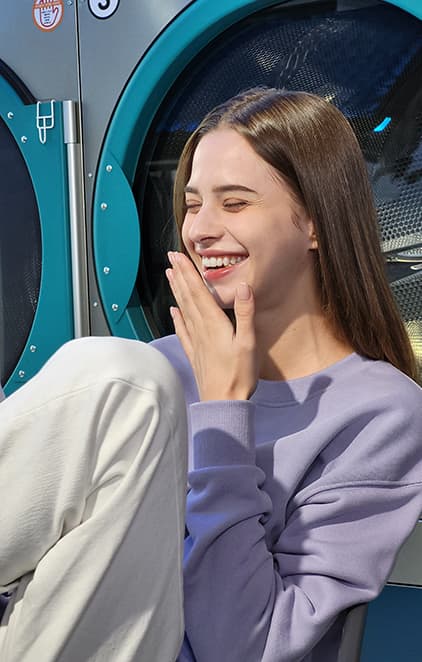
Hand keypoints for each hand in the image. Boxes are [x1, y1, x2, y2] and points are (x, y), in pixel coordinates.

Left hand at [166, 252, 257, 400]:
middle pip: (188, 297)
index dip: (188, 273)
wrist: (224, 402)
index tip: (178, 257)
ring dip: (177, 292)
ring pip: (183, 310)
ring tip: (170, 276)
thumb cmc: (239, 374)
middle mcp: (201, 329)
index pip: (198, 292)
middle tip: (170, 258)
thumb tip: (243, 287)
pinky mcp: (195, 353)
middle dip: (180, 276)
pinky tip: (173, 311)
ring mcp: (196, 341)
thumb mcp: (249, 342)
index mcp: (214, 324)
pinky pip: (183, 331)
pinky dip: (177, 318)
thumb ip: (245, 313)